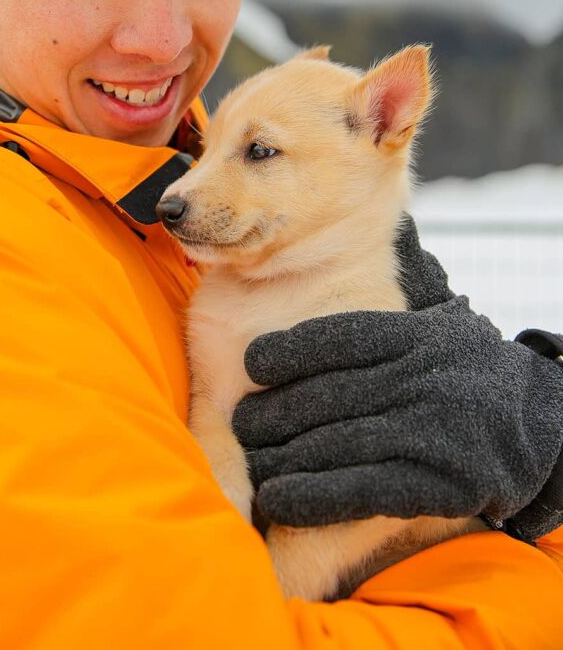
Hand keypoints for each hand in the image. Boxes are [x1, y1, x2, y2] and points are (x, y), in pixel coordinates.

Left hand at [231, 221, 562, 532]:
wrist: (542, 423)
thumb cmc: (465, 370)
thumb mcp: (435, 327)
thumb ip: (379, 315)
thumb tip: (309, 279)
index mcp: (416, 336)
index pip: (339, 338)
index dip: (288, 351)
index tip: (252, 362)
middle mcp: (422, 377)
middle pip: (327, 395)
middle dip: (273, 411)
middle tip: (242, 422)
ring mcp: (433, 430)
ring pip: (337, 443)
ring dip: (283, 456)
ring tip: (251, 459)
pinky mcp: (442, 481)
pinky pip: (363, 489)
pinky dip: (314, 495)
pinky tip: (280, 496)